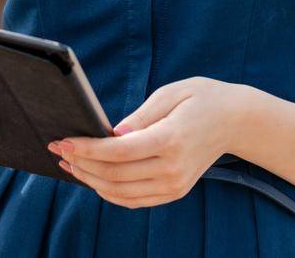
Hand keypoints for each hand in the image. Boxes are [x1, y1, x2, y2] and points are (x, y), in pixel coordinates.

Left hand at [47, 77, 248, 208]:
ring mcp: (175, 185)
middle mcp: (173, 168)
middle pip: (115, 175)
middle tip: (59, 151)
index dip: (87, 149)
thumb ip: (140, 116)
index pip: (118, 152)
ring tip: (70, 166)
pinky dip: (110, 193)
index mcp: (171, 139)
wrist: (235, 121)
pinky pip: (134, 200)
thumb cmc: (201, 99)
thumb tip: (112, 133)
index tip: (64, 141)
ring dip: (91, 181)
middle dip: (81, 164)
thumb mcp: (171, 93)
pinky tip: (94, 179)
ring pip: (121, 193)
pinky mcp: (175, 192)